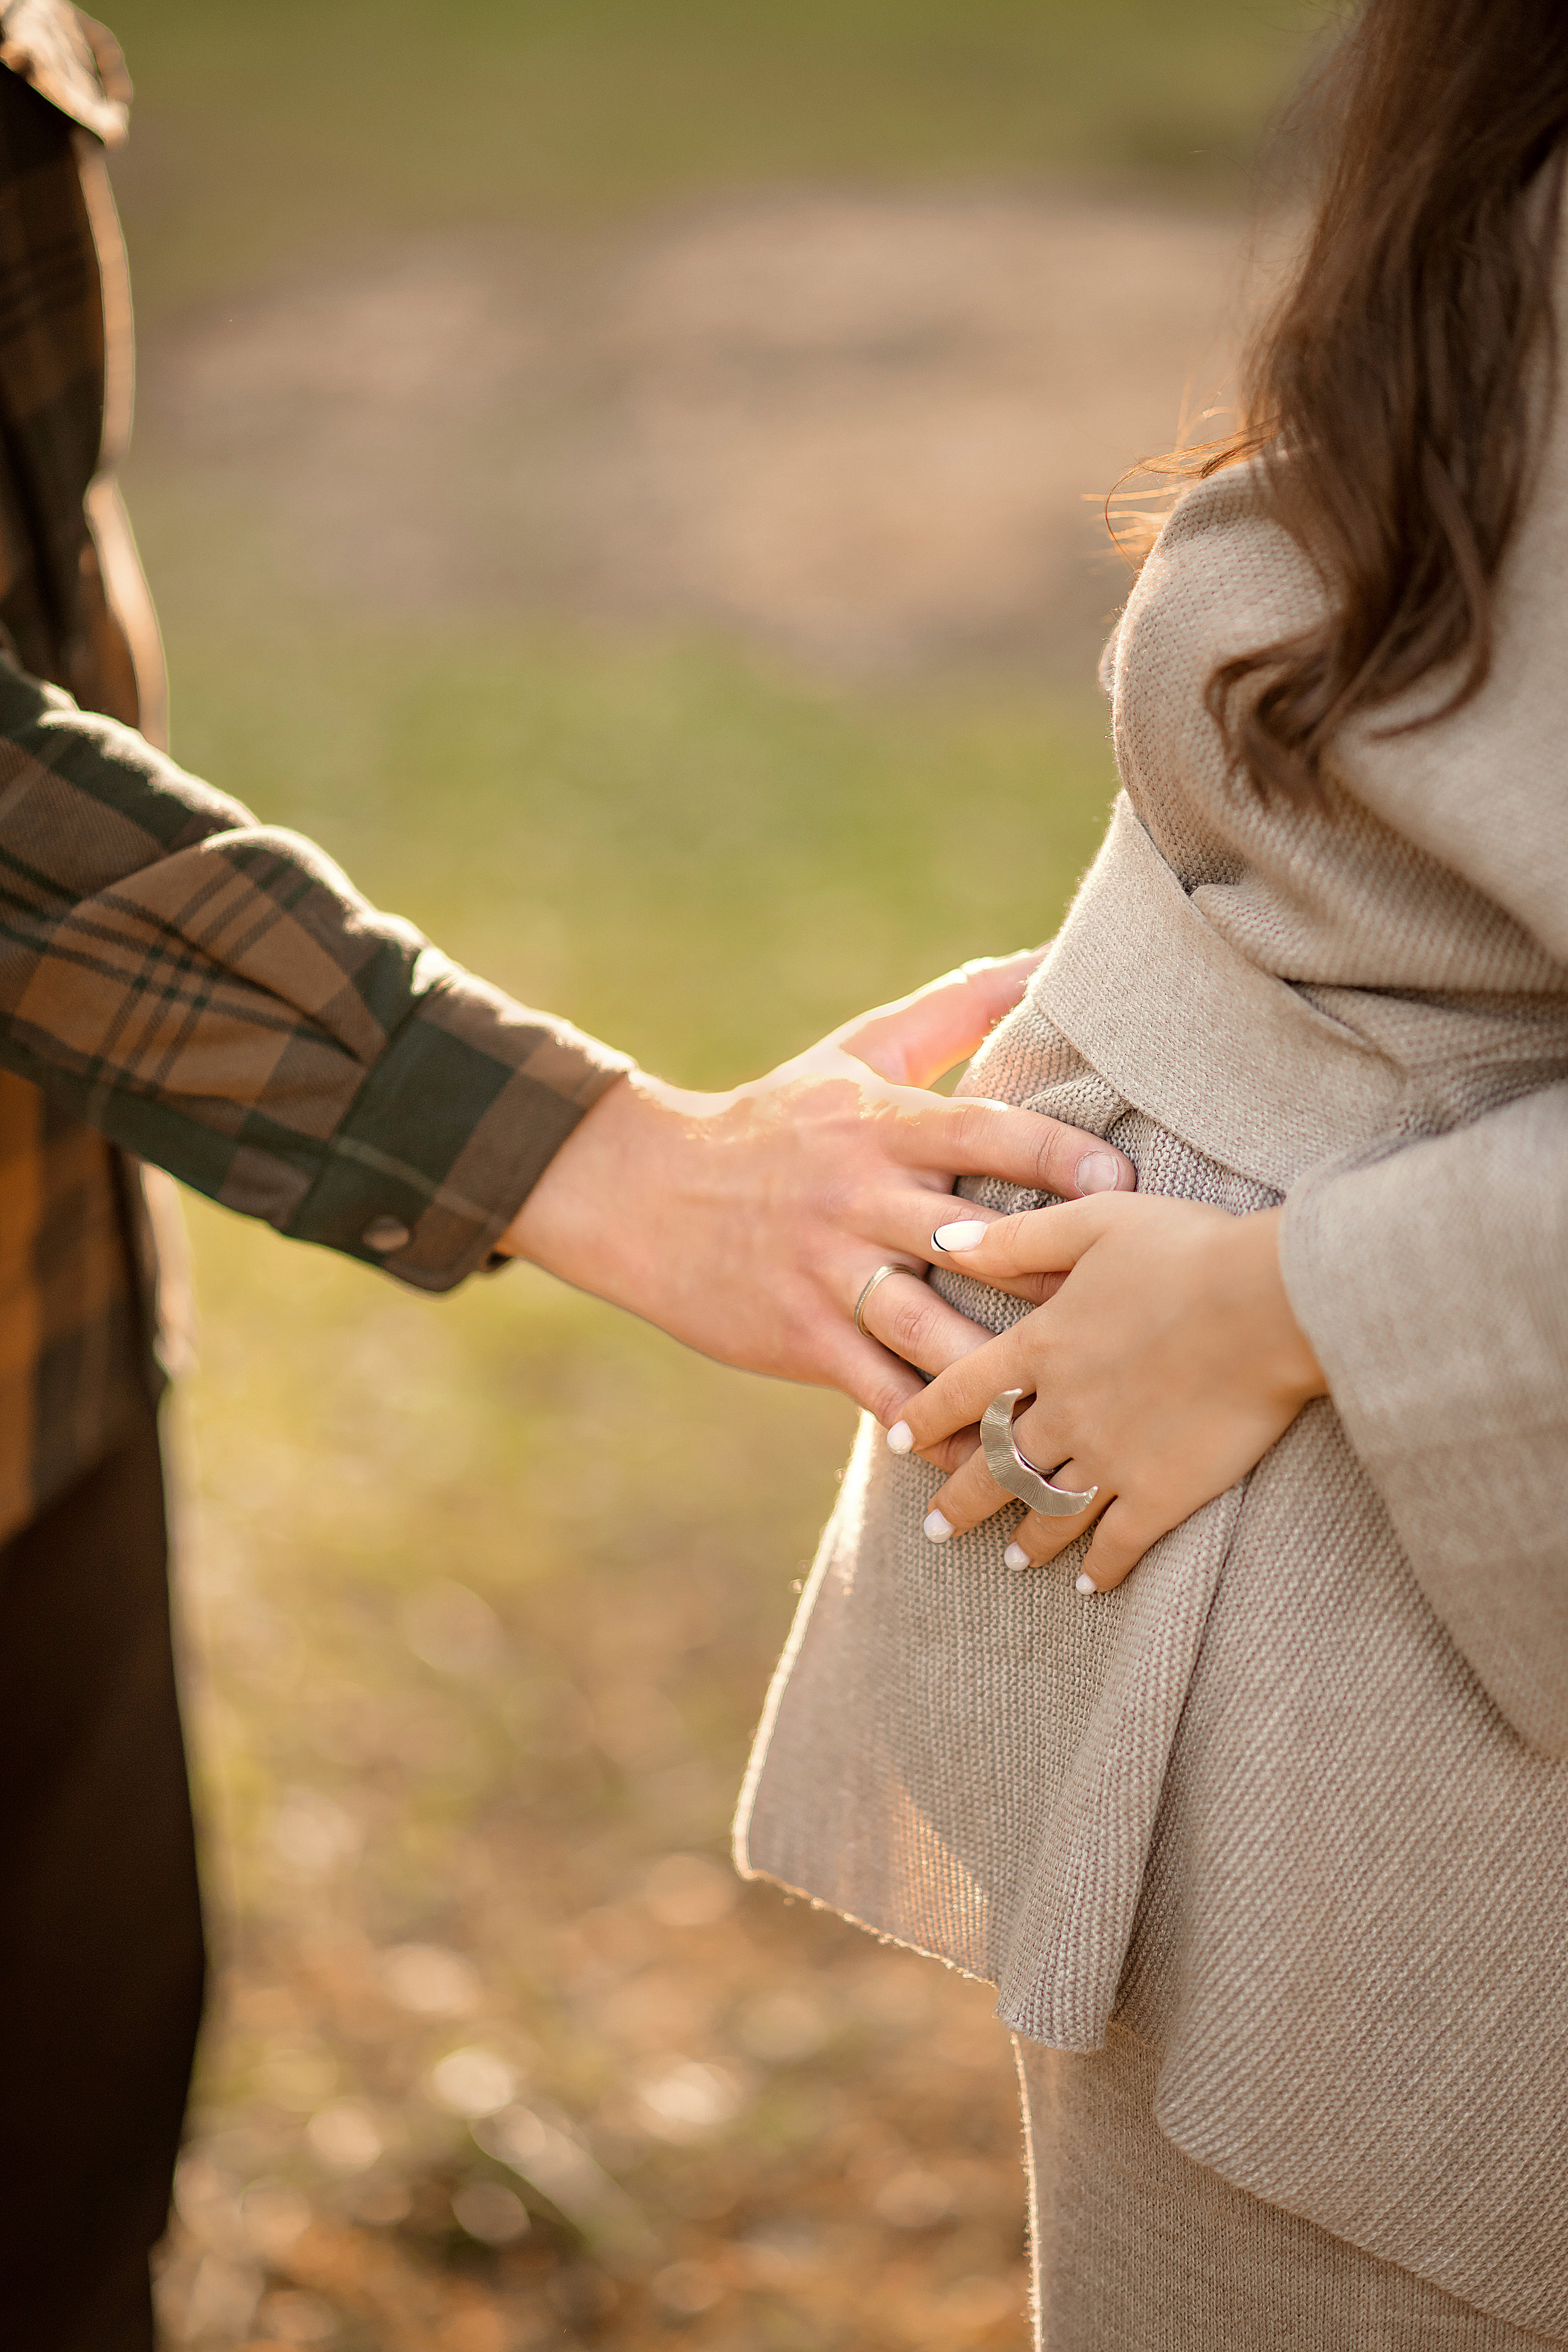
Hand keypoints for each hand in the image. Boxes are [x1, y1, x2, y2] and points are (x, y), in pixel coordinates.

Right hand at [499, 954, 1134, 1424]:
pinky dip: (932, 1422)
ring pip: (929, 1328)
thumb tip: (1042, 957)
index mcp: (881, 1125)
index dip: (1055, 1154)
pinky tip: (987, 1451)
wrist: (644, 1194)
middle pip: (969, 1238)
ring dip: (997, 1366)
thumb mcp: (855, 1051)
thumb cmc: (773, 1119)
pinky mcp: (803, 1337)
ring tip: (1071, 1398)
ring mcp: (830, 1273)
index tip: (1123, 1181)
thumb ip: (955, 1009)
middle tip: (1123, 1303)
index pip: (982, 1132)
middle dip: (1046, 1272)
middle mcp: (860, 1198)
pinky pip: (879, 1389)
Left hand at [887, 1193, 1326, 1587]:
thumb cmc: (1188, 1249)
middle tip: (935, 1531)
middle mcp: (1064, 1409)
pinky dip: (1102, 1566)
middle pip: (996, 1464)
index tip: (896, 1445)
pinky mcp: (1163, 1490)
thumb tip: (941, 1240)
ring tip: (1012, 1560)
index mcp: (1042, 1345)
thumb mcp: (1093, 1222)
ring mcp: (1111, 1456)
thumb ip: (1015, 1238)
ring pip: (1050, 1508)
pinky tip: (1091, 1584)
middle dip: (960, 1502)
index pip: (962, 1392)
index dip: (925, 1419)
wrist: (1270, 1302)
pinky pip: (1119, 1541)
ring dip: (1028, 1537)